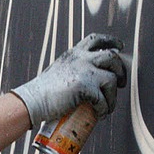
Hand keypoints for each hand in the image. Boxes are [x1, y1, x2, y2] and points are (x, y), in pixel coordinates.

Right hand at [12, 33, 126, 127]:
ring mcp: (84, 71)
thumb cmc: (42, 92)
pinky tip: (100, 114)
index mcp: (73, 53)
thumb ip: (73, 70)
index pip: (96, 39)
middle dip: (121, 70)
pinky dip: (104, 108)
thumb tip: (89, 80)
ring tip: (108, 106)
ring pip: (112, 79)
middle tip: (121, 83)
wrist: (32, 101)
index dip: (111, 41)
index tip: (119, 47)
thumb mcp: (59, 71)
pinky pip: (103, 99)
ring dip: (113, 95)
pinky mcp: (85, 87)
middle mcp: (80, 58)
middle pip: (112, 57)